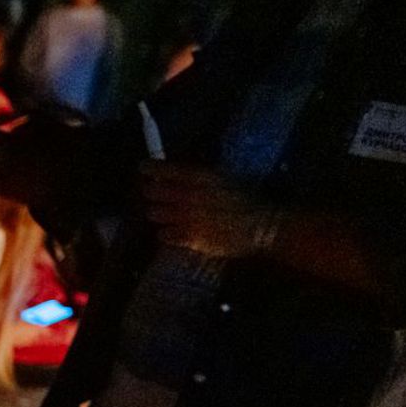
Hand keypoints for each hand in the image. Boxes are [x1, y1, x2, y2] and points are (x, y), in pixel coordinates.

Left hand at [137, 163, 279, 259]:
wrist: (262, 225)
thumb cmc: (247, 199)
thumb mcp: (224, 179)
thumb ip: (200, 178)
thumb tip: (178, 174)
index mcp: (201, 177)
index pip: (166, 169)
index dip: (151, 168)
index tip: (143, 167)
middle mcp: (190, 196)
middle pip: (154, 191)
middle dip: (150, 192)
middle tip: (151, 193)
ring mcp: (188, 218)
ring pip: (155, 214)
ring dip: (156, 212)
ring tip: (158, 213)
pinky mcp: (190, 238)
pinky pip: (164, 235)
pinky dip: (165, 232)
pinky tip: (169, 231)